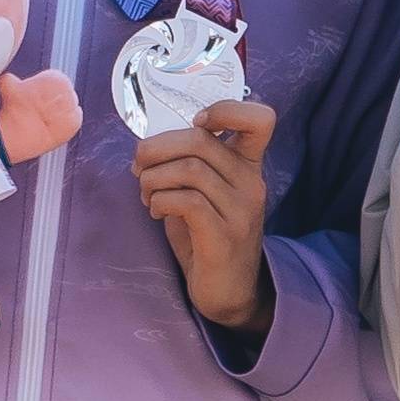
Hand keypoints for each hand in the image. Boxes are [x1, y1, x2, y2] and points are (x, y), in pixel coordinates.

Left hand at [133, 98, 277, 339]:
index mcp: (248, 165)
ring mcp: (240, 210)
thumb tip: (146, 148)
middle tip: (139, 168)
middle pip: (200, 140)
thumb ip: (188, 164)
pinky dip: (160, 200)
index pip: (260, 119)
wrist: (229, 291)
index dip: (226, 109)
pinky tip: (156, 211)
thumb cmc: (208, 236)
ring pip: (188, 168)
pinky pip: (185, 200)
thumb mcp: (204, 193)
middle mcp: (250, 183)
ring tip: (146, 194)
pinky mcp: (223, 236)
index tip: (195, 124)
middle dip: (155, 148)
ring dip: (152, 178)